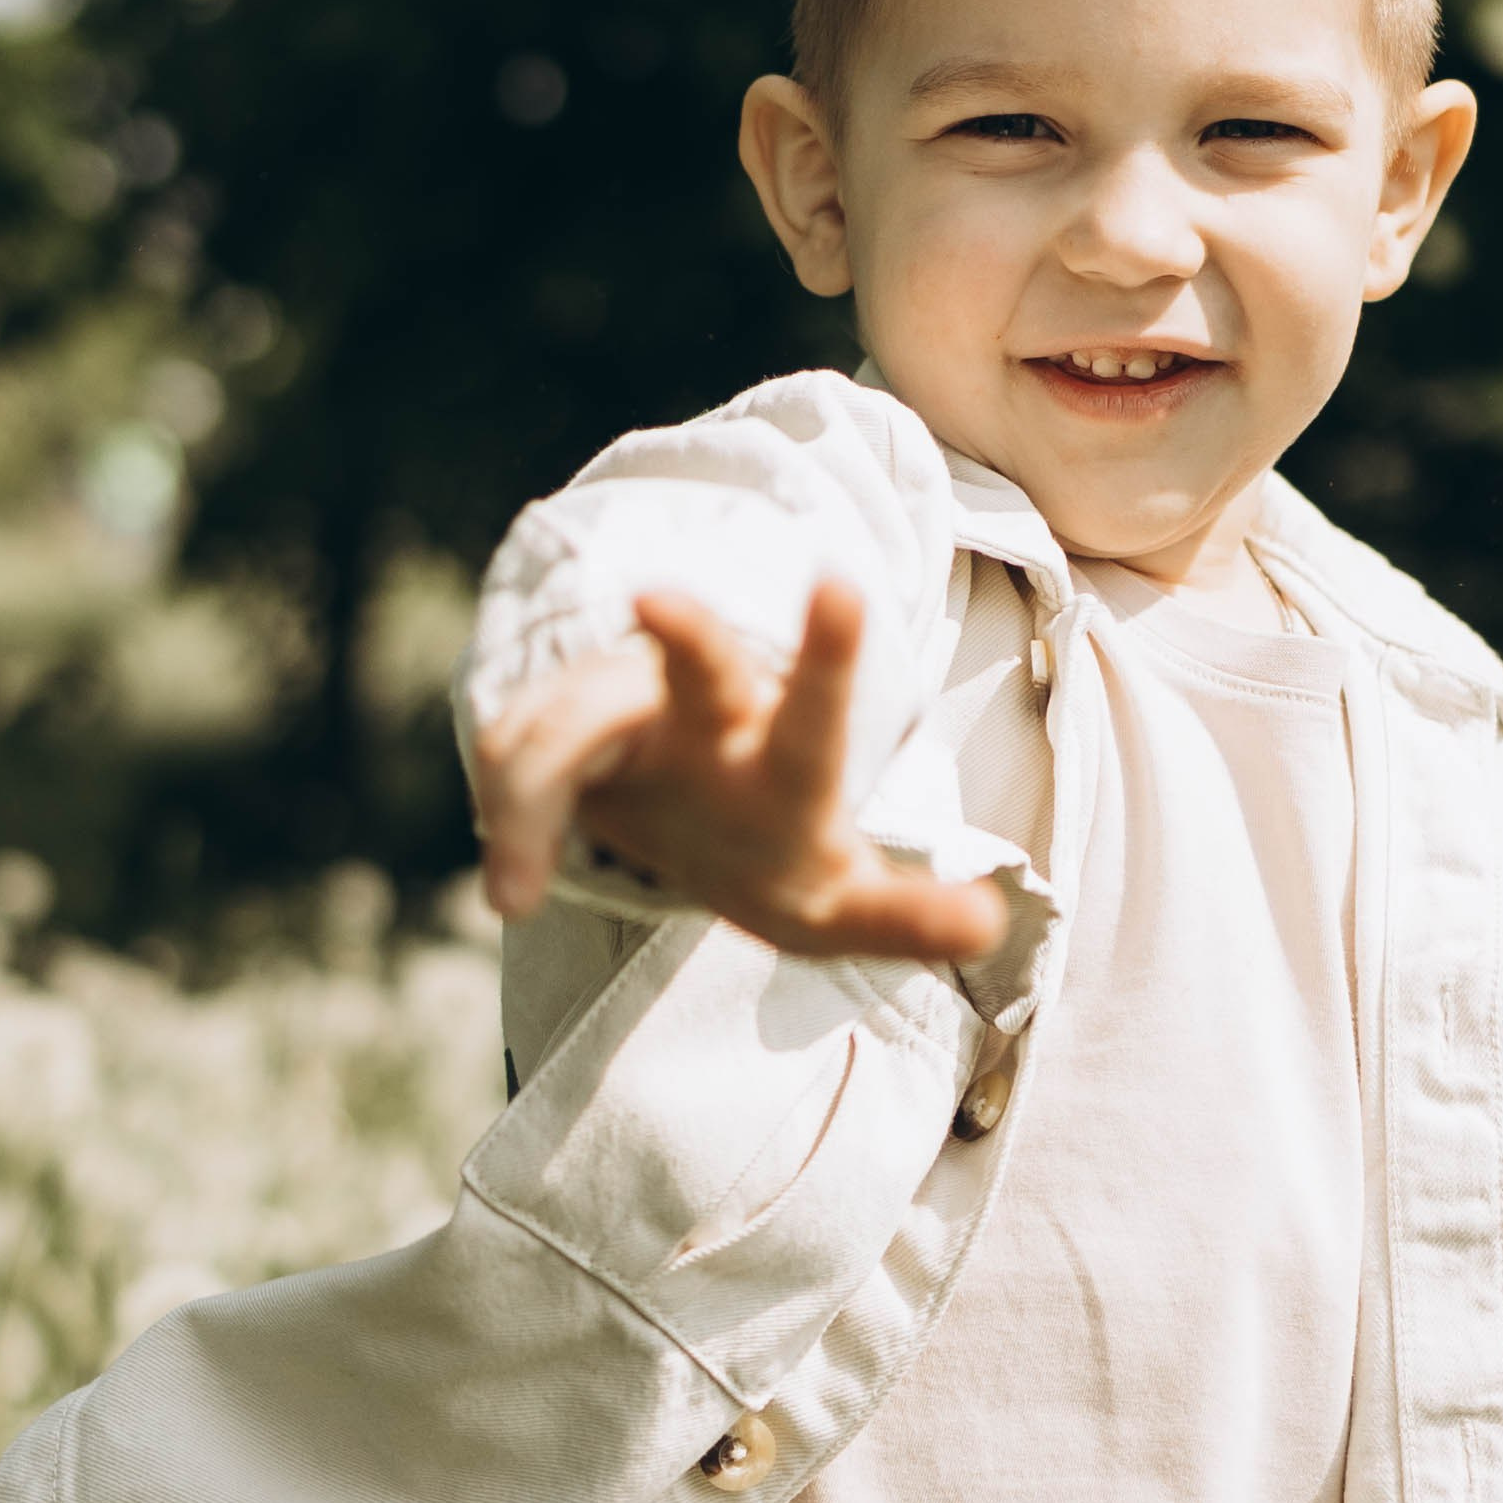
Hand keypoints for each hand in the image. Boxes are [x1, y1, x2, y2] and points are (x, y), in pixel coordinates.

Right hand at [467, 579, 1009, 967]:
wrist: (690, 824)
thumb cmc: (776, 859)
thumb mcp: (843, 908)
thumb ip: (912, 916)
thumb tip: (994, 920)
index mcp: (788, 755)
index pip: (814, 705)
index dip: (829, 650)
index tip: (844, 582)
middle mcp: (708, 717)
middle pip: (695, 669)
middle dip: (684, 636)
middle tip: (656, 601)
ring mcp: (622, 718)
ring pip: (570, 727)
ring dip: (533, 796)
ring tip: (513, 894)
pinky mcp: (553, 740)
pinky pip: (515, 766)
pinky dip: (508, 823)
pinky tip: (509, 888)